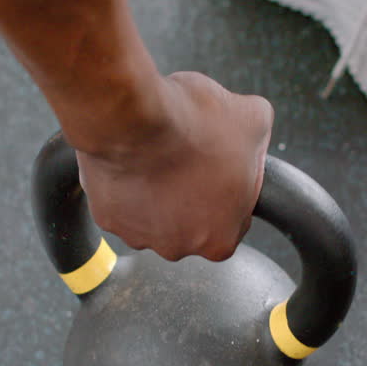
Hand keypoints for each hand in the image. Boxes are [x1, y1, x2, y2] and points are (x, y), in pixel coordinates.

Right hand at [77, 72, 272, 261]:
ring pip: (154, 214)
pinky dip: (127, 182)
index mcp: (221, 240)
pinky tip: (134, 155)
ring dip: (158, 190)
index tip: (223, 166)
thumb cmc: (193, 124)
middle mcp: (178, 248)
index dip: (231, 187)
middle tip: (191, 155)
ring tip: (160, 152)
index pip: (234, 219)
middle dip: (192, 193)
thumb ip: (260, 137)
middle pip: (192, 221)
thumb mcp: (253, 118)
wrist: (133, 117)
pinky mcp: (106, 217)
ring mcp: (138, 235)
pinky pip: (122, 202)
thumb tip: (256, 129)